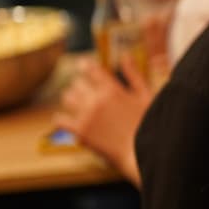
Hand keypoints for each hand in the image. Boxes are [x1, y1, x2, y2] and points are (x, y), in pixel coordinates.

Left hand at [53, 57, 150, 184]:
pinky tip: (67, 120)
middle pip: (77, 83)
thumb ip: (133, 74)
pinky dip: (61, 118)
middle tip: (87, 90)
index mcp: (112, 89)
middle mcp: (96, 100)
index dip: (86, 66)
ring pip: (67, 98)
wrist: (142, 152)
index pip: (91, 70)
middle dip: (81, 85)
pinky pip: (59, 120)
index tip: (84, 66)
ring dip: (72, 98)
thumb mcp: (146, 95)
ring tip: (79, 104)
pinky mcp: (80, 132)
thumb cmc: (148, 124)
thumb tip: (126, 55)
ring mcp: (86, 116)